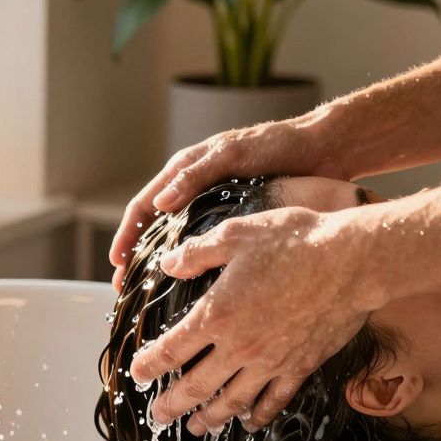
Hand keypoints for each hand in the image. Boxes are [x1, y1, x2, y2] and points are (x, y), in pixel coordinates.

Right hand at [109, 118, 341, 288]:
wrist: (323, 150)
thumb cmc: (277, 145)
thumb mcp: (233, 155)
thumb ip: (196, 175)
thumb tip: (160, 204)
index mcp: (186, 170)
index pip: (144, 205)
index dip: (126, 234)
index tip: (117, 262)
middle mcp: (194, 189)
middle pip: (154, 227)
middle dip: (136, 258)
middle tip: (124, 289)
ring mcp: (214, 206)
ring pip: (177, 239)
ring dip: (161, 265)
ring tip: (150, 295)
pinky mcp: (235, 220)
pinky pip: (204, 245)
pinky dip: (191, 263)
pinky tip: (192, 286)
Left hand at [129, 206, 382, 433]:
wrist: (352, 260)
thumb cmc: (294, 241)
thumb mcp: (235, 235)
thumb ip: (196, 254)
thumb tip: (168, 265)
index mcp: (216, 314)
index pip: (171, 350)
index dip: (150, 365)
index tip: (137, 374)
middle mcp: (239, 346)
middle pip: (196, 386)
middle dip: (172, 404)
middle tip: (157, 415)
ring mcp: (271, 361)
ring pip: (232, 401)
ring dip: (210, 417)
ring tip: (195, 428)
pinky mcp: (301, 366)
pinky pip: (274, 400)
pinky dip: (259, 415)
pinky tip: (249, 423)